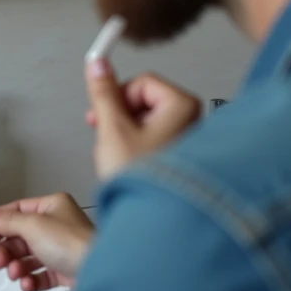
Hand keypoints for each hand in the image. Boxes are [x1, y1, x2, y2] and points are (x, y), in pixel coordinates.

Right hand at [0, 193, 93, 290]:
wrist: (98, 271)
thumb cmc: (75, 243)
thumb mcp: (33, 225)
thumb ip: (9, 220)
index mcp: (52, 206)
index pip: (16, 210)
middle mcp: (57, 226)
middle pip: (19, 236)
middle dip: (5, 249)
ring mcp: (60, 249)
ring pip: (27, 258)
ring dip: (16, 266)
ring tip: (15, 272)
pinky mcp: (63, 270)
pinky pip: (39, 275)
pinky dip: (30, 280)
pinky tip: (27, 282)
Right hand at [85, 57, 200, 178]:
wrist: (152, 225)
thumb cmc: (142, 182)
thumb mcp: (112, 130)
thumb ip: (103, 93)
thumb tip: (97, 64)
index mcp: (183, 106)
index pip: (141, 82)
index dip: (117, 97)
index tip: (102, 112)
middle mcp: (192, 121)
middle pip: (143, 102)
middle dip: (119, 120)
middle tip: (109, 137)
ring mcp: (187, 141)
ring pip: (145, 123)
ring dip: (124, 137)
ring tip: (121, 158)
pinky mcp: (180, 158)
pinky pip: (152, 142)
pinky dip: (135, 151)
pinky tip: (129, 168)